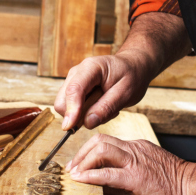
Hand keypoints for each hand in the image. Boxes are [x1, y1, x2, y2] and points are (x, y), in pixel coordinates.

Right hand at [54, 11, 191, 130]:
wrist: (133, 67)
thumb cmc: (132, 76)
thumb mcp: (126, 93)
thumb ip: (106, 107)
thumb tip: (87, 123)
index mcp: (91, 67)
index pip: (74, 90)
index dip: (71, 110)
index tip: (69, 128)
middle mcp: (77, 72)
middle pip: (62, 101)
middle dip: (78, 115)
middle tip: (104, 113)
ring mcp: (73, 80)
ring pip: (65, 106)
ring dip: (84, 114)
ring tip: (106, 107)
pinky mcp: (74, 89)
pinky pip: (72, 108)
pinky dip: (85, 113)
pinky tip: (101, 105)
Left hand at [67, 134, 195, 194]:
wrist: (192, 187)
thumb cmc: (173, 181)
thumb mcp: (149, 164)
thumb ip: (131, 163)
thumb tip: (109, 171)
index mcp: (136, 146)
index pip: (106, 140)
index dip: (88, 150)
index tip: (79, 162)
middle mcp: (134, 149)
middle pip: (100, 141)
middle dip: (81, 153)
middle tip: (72, 167)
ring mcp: (135, 162)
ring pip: (102, 150)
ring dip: (83, 162)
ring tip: (74, 174)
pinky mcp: (136, 178)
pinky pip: (109, 173)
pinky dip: (91, 175)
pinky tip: (82, 180)